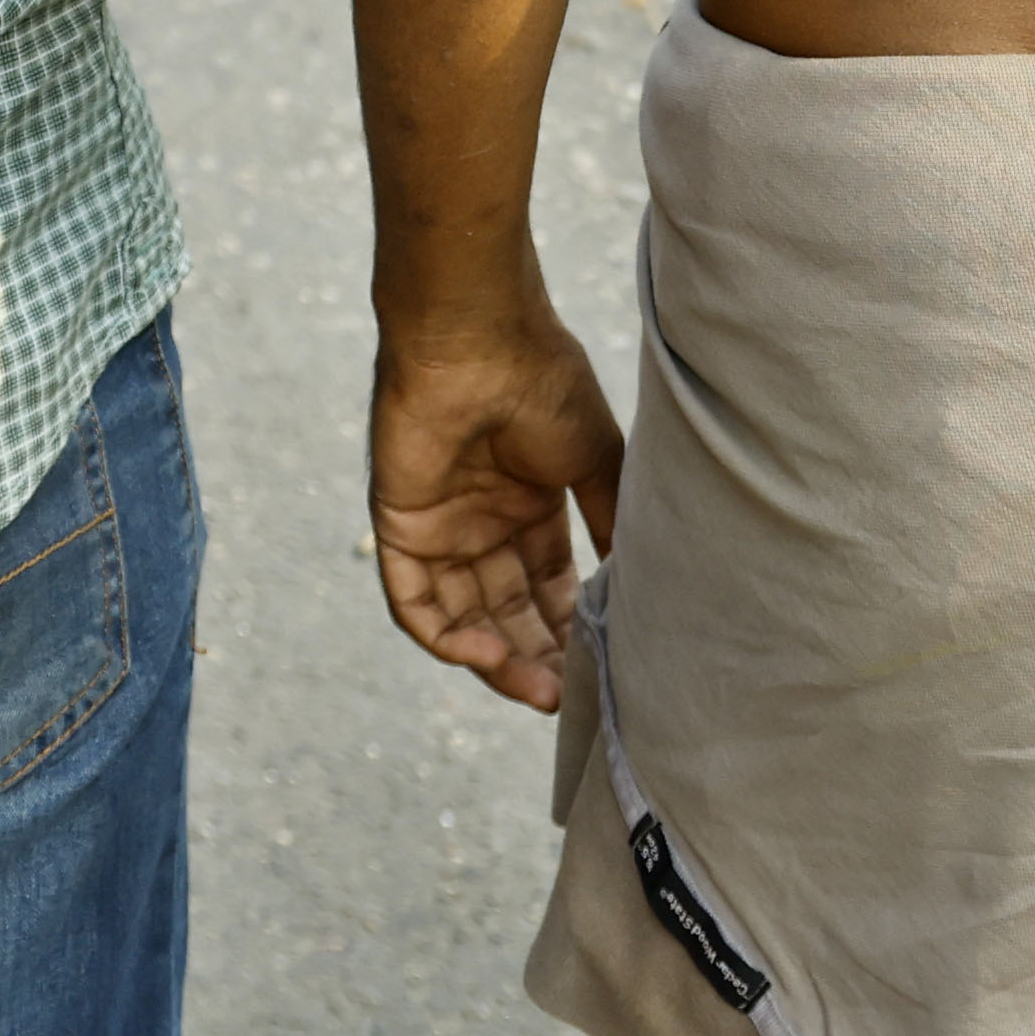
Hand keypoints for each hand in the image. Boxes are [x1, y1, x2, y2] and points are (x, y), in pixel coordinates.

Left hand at [370, 316, 626, 712]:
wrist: (479, 340)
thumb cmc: (544, 383)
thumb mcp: (596, 458)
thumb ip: (609, 518)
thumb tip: (637, 580)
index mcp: (527, 502)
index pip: (546, 583)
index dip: (568, 625)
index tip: (598, 665)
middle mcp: (482, 520)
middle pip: (507, 608)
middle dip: (537, 653)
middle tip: (567, 695)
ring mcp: (439, 526)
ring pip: (463, 615)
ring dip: (496, 657)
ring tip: (538, 688)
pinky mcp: (397, 527)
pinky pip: (413, 600)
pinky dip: (444, 635)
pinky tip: (483, 654)